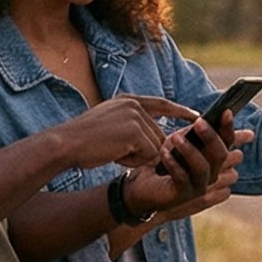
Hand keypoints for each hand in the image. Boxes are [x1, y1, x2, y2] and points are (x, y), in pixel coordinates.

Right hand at [46, 94, 195, 170]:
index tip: (196, 116)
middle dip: (144, 152)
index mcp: (127, 100)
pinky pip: (148, 155)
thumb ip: (132, 125)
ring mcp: (135, 116)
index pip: (161, 103)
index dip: (180, 111)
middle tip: (117, 153)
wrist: (65, 144)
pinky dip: (133, 162)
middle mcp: (134, 104)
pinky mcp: (135, 131)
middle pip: (159, 135)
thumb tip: (158, 141)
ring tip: (113, 152)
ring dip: (137, 158)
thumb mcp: (109, 124)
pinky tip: (114, 155)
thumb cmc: (83, 142)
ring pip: (155, 147)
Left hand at [126, 120, 249, 216]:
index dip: (228, 128)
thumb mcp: (183, 139)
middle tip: (199, 122)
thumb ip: (197, 130)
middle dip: (211, 137)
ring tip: (175, 138)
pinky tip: (164, 153)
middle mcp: (211, 174)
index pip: (227, 143)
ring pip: (203, 167)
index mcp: (213, 159)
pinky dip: (173, 164)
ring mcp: (198, 186)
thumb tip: (213, 111)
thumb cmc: (165, 159)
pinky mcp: (183, 195)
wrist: (144, 182)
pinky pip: (182, 178)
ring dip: (189, 150)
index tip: (225, 112)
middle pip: (220, 155)